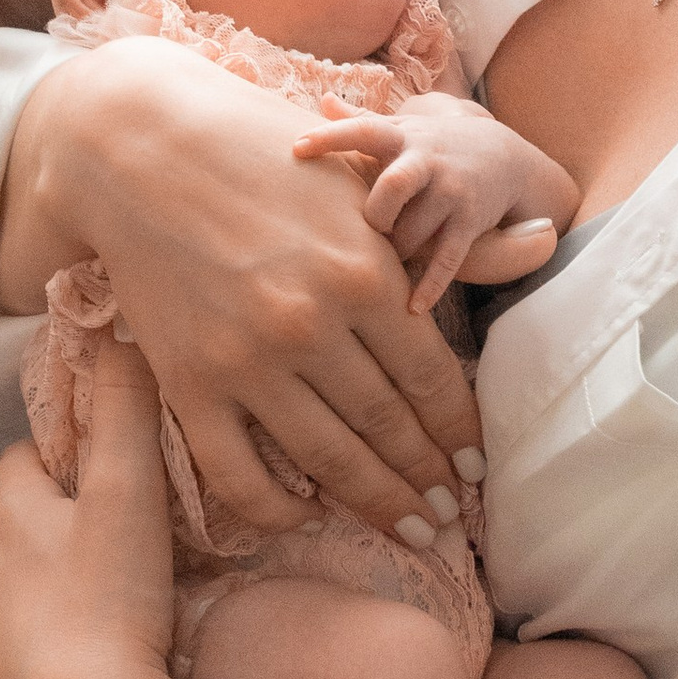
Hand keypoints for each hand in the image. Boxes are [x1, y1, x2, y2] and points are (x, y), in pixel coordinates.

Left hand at [0, 343, 177, 678]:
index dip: (70, 457)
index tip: (116, 470)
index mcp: (6, 515)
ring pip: (20, 589)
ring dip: (58, 586)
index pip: (24, 459)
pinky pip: (24, 649)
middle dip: (64, 523)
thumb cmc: (107, 605)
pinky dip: (53, 643)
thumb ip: (127, 407)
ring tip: (122, 603)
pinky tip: (99, 659)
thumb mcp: (129, 492)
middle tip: (132, 539)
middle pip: (21, 526)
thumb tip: (117, 328)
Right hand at [1, 47, 480, 537]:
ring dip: (377, 504)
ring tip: (410, 530)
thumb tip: (539, 245)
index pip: (433, 382)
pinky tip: (305, 513)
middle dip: (428, 481)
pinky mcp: (187, 383)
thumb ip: (440, 238)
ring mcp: (246, 361)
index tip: (475, 469)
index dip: (460, 434)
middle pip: (390, 429)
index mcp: (365, 276)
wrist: (138, 148)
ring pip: (329, 460)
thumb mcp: (362, 185)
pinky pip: (239, 473)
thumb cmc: (262, 155)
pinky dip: (276, 507)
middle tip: (448, 516)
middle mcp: (312, 326)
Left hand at [294, 95, 565, 318]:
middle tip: (366, 233)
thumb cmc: (433, 144)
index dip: (330, 138)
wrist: (504, 154)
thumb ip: (360, 120)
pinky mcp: (470, 222)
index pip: (364, 131)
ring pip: (415, 233)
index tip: (296, 150)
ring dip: (394, 254)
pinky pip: (447, 260)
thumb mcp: (402, 127)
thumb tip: (321, 99)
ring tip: (382, 264)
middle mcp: (427, 162)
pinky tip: (412, 307)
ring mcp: (451, 193)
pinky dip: (430, 286)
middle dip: (376, 215)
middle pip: (394, 186)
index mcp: (402, 137)